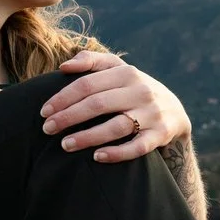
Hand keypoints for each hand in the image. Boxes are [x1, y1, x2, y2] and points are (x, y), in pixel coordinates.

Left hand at [39, 50, 190, 162]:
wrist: (175, 112)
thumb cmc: (134, 90)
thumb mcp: (119, 70)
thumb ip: (92, 61)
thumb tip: (64, 66)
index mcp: (127, 73)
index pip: (87, 84)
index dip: (63, 98)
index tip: (44, 112)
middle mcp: (141, 91)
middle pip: (98, 104)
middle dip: (68, 117)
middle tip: (47, 129)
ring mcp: (152, 113)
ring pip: (116, 126)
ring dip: (87, 137)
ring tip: (65, 145)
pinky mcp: (160, 135)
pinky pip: (137, 147)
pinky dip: (117, 153)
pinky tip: (97, 157)